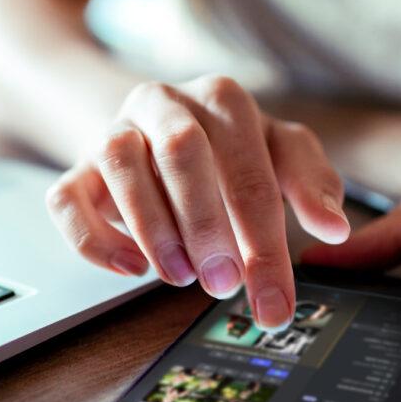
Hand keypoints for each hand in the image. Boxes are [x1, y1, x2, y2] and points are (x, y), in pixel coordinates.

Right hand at [45, 75, 350, 329]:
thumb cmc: (225, 152)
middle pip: (182, 152)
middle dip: (207, 226)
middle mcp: (163, 103)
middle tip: (223, 284)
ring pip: (120, 163)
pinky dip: (93, 240)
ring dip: (152, 227)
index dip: (266, 242)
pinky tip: (130, 269)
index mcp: (222, 99)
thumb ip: (310, 183)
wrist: (153, 133)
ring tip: (180, 275)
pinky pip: (66, 198)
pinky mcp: (75, 168)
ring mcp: (113, 131)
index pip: (251, 170)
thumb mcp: (276, 155)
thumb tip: (334, 228)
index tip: (275, 302)